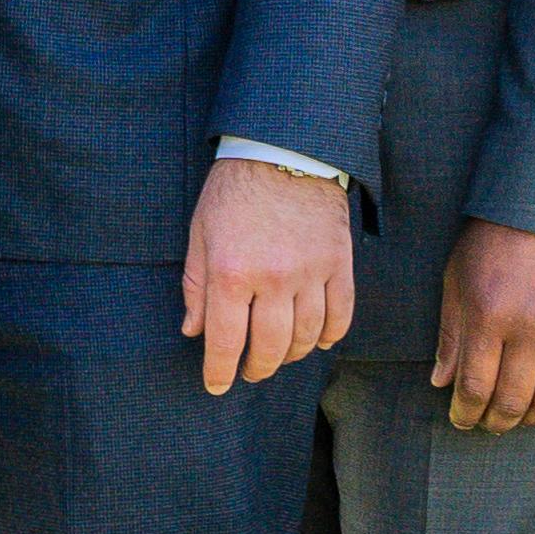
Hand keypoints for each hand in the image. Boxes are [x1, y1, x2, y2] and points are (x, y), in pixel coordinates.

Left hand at [183, 158, 358, 394]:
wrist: (283, 148)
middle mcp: (273, 278)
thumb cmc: (233, 191)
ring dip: (292, 355)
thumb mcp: (200, 234)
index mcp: (231, 271)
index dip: (220, 371)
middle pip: (270, 347)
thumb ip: (195, 286)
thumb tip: (194, 331)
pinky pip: (340, 314)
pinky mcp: (338, 263)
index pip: (226, 341)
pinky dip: (330, 334)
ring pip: (306, 336)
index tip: (216, 385)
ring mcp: (310, 272)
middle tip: (250, 372)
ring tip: (279, 355)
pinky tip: (317, 341)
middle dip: (257, 368)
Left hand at [432, 222, 534, 433]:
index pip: (475, 386)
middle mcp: (530, 330)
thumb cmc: (495, 241)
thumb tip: (442, 382)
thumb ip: (451, 334)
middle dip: (496, 421)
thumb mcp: (458, 280)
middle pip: (512, 400)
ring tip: (519, 417)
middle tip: (488, 425)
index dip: (466, 411)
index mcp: (489, 317)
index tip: (461, 419)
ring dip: (532, 417)